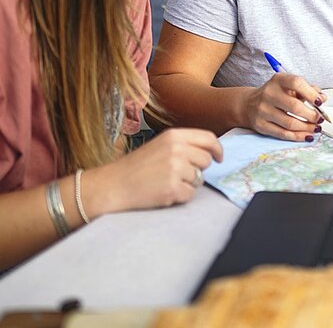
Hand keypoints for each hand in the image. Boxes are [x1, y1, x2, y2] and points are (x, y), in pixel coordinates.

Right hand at [82, 128, 222, 216]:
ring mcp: (175, 170)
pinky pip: (190, 195)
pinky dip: (180, 196)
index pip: (208, 139)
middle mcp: (177, 150)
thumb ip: (184, 145)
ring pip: (199, 179)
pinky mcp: (172, 189)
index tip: (219, 157)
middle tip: (177, 173)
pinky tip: (163, 192)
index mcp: (174, 136)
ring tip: (165, 181)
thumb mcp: (160, 144)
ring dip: (187, 183)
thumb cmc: (136, 166)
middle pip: (206, 161)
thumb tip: (211, 153)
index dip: (217, 149)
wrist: (113, 185)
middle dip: (198, 169)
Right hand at [244, 72, 326, 141]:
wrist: (249, 104)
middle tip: (320, 119)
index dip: (311, 94)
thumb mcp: (290, 86)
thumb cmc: (276, 94)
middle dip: (312, 115)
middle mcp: (269, 93)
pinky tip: (307, 135)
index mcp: (278, 80)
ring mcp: (263, 110)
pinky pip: (283, 133)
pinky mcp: (261, 125)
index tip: (320, 103)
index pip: (296, 83)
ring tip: (315, 128)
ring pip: (290, 123)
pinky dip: (298, 136)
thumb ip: (308, 90)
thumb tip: (323, 98)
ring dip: (307, 128)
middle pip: (294, 106)